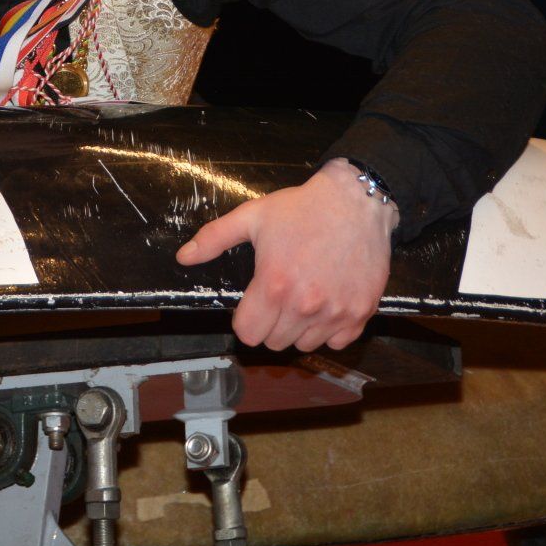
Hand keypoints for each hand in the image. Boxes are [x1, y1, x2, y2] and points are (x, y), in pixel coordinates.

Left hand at [174, 158, 396, 351]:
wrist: (355, 201)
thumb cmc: (303, 208)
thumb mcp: (252, 216)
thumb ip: (214, 238)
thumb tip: (184, 256)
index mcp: (274, 285)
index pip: (248, 334)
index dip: (246, 320)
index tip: (254, 305)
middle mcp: (304, 305)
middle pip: (275, 342)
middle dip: (271, 323)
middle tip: (280, 296)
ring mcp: (335, 312)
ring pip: (305, 344)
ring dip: (300, 328)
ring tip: (304, 297)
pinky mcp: (360, 312)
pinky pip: (337, 341)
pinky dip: (330, 329)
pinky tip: (327, 303)